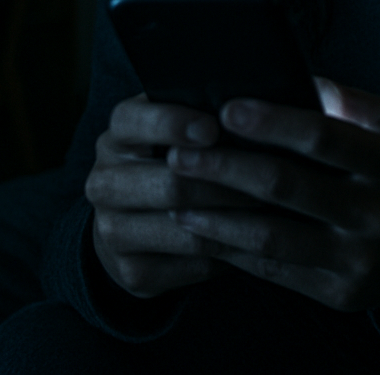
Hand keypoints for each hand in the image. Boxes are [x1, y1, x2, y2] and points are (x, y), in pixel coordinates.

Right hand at [85, 94, 262, 298]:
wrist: (135, 225)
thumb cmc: (173, 163)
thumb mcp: (177, 131)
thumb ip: (202, 115)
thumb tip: (250, 108)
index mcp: (116, 138)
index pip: (132, 122)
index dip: (172, 123)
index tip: (213, 128)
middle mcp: (104, 183)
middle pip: (171, 183)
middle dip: (226, 181)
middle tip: (272, 176)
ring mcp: (112, 231)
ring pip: (186, 229)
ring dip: (236, 221)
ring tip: (275, 210)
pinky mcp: (132, 272)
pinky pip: (192, 265)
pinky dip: (230, 253)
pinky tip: (256, 242)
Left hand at [164, 77, 379, 312]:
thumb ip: (345, 100)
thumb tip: (289, 76)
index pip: (324, 137)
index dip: (273, 122)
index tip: (227, 108)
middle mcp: (379, 214)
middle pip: (287, 187)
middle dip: (226, 168)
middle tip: (179, 154)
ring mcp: (359, 259)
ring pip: (272, 237)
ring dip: (216, 216)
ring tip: (177, 195)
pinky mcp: (339, 294)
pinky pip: (274, 271)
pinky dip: (233, 250)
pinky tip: (203, 229)